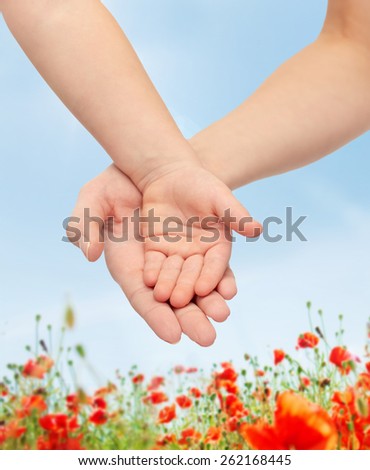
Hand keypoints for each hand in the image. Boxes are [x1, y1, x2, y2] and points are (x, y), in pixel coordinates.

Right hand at [67, 165, 235, 345]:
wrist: (147, 164)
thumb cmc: (115, 182)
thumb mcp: (93, 198)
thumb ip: (85, 225)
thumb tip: (89, 255)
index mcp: (129, 264)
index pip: (142, 297)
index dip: (156, 316)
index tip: (173, 335)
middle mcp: (156, 266)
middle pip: (173, 300)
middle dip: (190, 318)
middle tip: (207, 337)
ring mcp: (178, 255)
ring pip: (195, 285)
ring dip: (209, 301)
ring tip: (222, 313)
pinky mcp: (198, 241)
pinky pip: (210, 264)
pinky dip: (219, 276)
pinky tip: (229, 288)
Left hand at [141, 163, 261, 308]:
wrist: (171, 175)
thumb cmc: (201, 184)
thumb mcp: (219, 197)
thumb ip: (236, 215)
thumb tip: (258, 230)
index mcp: (218, 244)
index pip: (216, 264)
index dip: (211, 276)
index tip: (205, 289)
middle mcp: (198, 253)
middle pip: (193, 274)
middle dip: (187, 287)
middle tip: (180, 302)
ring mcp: (176, 253)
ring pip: (173, 272)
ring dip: (168, 285)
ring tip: (162, 297)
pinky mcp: (156, 248)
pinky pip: (154, 262)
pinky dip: (152, 271)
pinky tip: (148, 280)